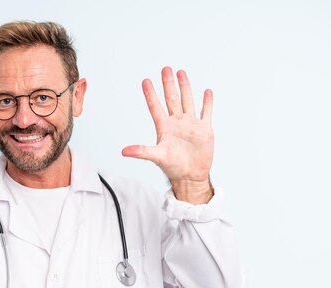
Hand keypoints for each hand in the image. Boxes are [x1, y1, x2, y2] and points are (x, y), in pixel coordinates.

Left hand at [122, 67, 213, 202]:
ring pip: (187, 101)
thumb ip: (141, 152)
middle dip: (168, 83)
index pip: (155, 106)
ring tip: (181, 72)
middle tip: (165, 68)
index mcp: (164, 127)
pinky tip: (207, 91)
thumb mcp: (157, 157)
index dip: (150, 94)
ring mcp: (191, 125)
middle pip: (172, 98)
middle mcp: (177, 123)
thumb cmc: (172, 168)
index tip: (145, 81)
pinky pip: (206, 112)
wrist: (191, 176)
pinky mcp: (204, 129)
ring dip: (185, 87)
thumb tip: (123, 151)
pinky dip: (207, 102)